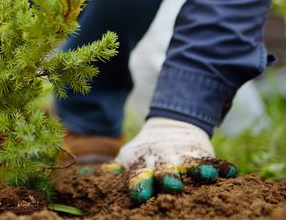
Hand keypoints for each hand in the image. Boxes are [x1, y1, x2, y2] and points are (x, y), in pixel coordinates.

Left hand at [109, 117, 236, 203]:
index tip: (139, 194)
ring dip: (197, 172)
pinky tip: (231, 172)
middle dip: (167, 179)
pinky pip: (214, 162)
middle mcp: (164, 163)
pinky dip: (222, 167)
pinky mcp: (202, 155)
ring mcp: (184, 158)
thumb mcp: (129, 157)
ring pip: (191, 166)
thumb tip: (88, 175)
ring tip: (205, 176)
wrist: (169, 126)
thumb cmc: (145, 152)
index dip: (139, 185)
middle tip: (171, 186)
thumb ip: (114, 169)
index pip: (139, 176)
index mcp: (143, 165)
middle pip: (165, 172)